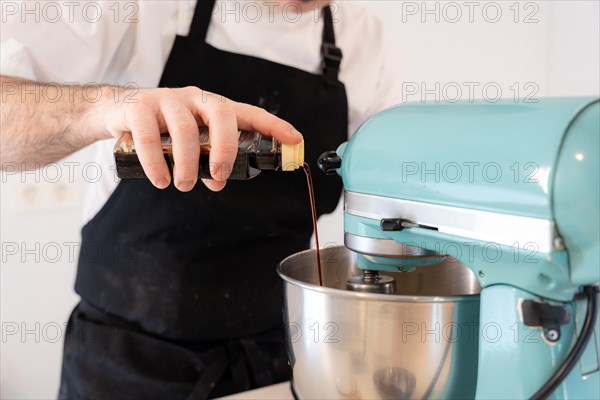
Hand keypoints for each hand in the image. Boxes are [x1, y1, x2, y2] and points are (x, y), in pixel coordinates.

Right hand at [95, 86, 302, 191]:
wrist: (118, 110)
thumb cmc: (163, 128)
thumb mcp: (191, 140)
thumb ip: (207, 157)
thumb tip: (219, 180)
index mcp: (214, 107)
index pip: (249, 113)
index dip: (274, 126)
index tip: (295, 140)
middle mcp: (195, 98)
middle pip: (222, 115)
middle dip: (226, 149)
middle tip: (220, 178)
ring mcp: (167, 99)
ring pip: (185, 130)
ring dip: (188, 164)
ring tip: (184, 186)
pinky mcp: (140, 107)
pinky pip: (149, 137)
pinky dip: (155, 163)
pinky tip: (160, 180)